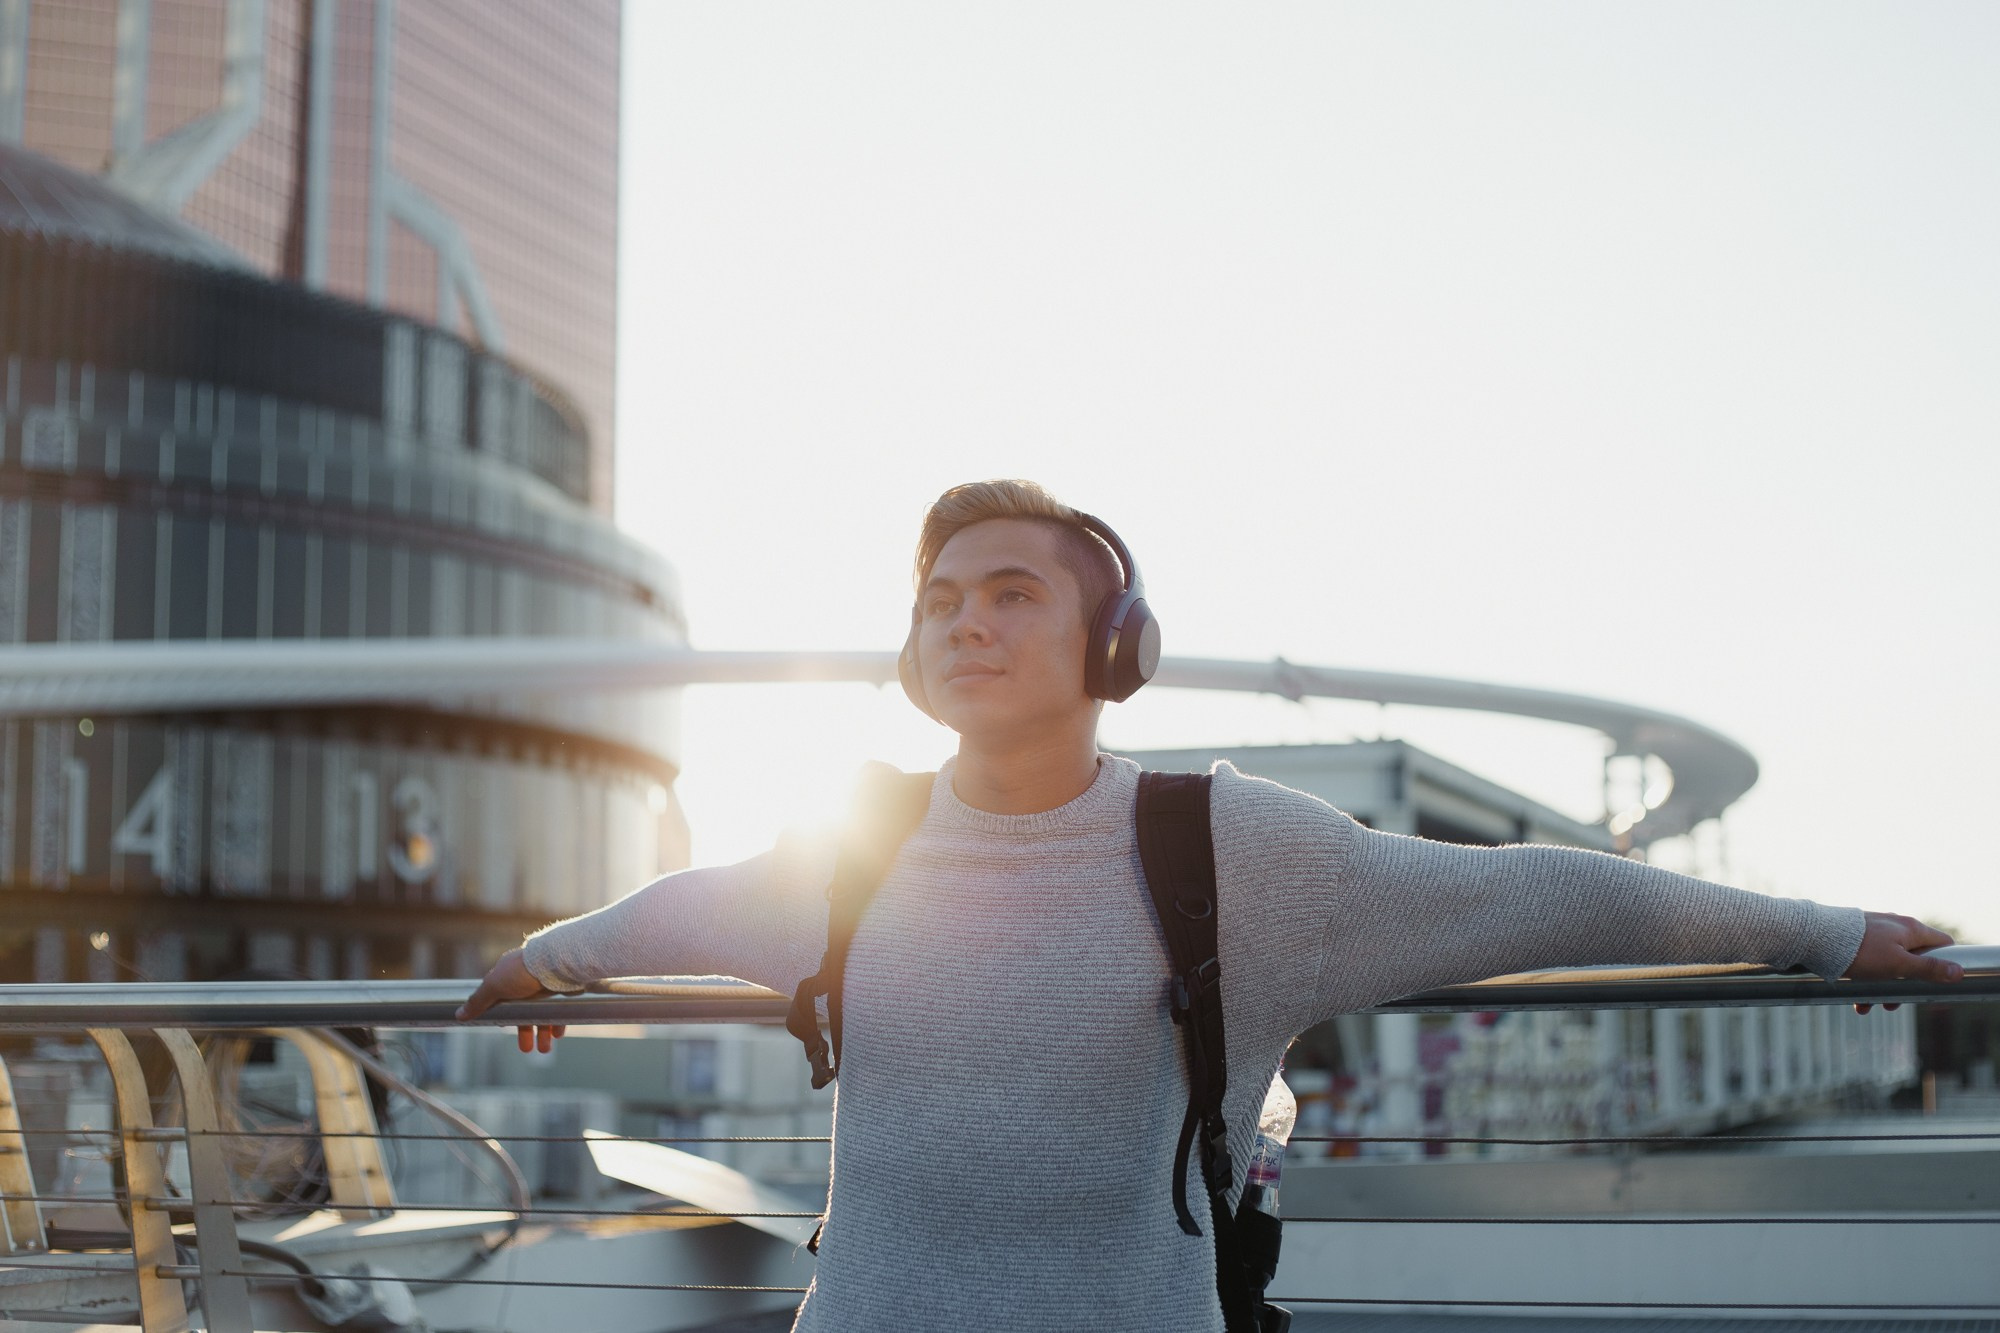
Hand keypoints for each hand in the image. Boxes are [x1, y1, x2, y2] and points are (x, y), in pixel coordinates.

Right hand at [456, 948, 568, 1051]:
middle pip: (524, 1012)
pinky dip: (558, 1023)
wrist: (557, 962)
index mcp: (508, 978)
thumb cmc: (522, 972)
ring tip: (544, 1049)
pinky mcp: (561, 990)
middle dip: (525, 1032)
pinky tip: (557, 1034)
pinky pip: (559, 1010)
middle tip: (526, 1049)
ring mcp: (545, 985)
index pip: (502, 1001)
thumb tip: (458, 1015)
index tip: (504, 1027)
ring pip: (542, 1013)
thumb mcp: (494, 986)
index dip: (504, 1017)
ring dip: (543, 1033)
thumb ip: (478, 1001)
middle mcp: (527, 981)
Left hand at [1844, 912, 1960, 1013]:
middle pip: (1913, 960)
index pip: (1943, 943)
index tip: (1938, 985)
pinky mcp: (1856, 938)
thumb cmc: (1859, 951)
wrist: (1813, 936)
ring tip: (1866, 1008)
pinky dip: (1865, 981)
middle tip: (1893, 1005)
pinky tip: (1855, 999)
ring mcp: (1874, 931)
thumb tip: (1958, 972)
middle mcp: (1895, 926)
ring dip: (1881, 989)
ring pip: (1888, 965)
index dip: (1946, 963)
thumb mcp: (1898, 965)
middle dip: (1905, 986)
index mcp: (1911, 929)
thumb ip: (1928, 969)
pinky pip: (1868, 963)